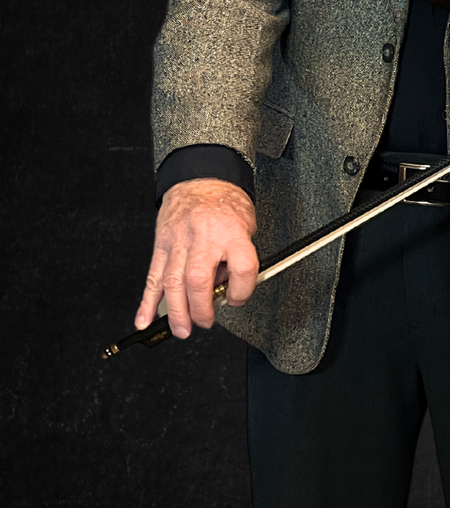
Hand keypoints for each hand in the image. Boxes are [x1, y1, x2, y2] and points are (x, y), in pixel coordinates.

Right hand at [135, 178, 257, 338]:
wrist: (201, 178)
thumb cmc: (225, 204)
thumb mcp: (245, 227)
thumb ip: (237, 259)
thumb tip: (224, 290)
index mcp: (231, 232)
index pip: (243, 268)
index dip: (242, 291)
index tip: (236, 299)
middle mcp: (203, 237)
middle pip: (198, 279)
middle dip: (200, 309)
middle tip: (204, 322)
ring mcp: (178, 241)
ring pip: (172, 282)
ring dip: (175, 311)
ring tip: (181, 330)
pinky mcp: (161, 245)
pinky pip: (153, 276)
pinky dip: (147, 301)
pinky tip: (145, 319)